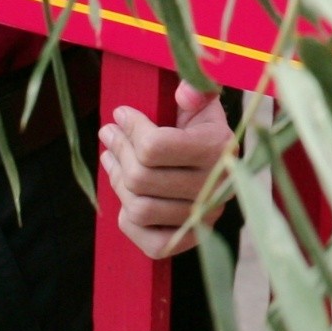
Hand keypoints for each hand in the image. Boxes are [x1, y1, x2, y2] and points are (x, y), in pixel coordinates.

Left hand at [100, 83, 231, 260]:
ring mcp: (203, 218)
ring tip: (111, 159)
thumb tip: (184, 93)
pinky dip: (130, 220)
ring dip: (118, 182)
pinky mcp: (191, 241)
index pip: (154, 146)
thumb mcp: (203, 102)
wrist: (223, 166)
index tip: (120, 114)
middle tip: (108, 134)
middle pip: (140, 178)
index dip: (130, 128)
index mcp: (218, 148)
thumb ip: (197, 89)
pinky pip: (149, 241)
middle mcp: (214, 187)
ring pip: (138, 209)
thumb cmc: (203, 129)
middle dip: (118, 151)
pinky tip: (128, 194)